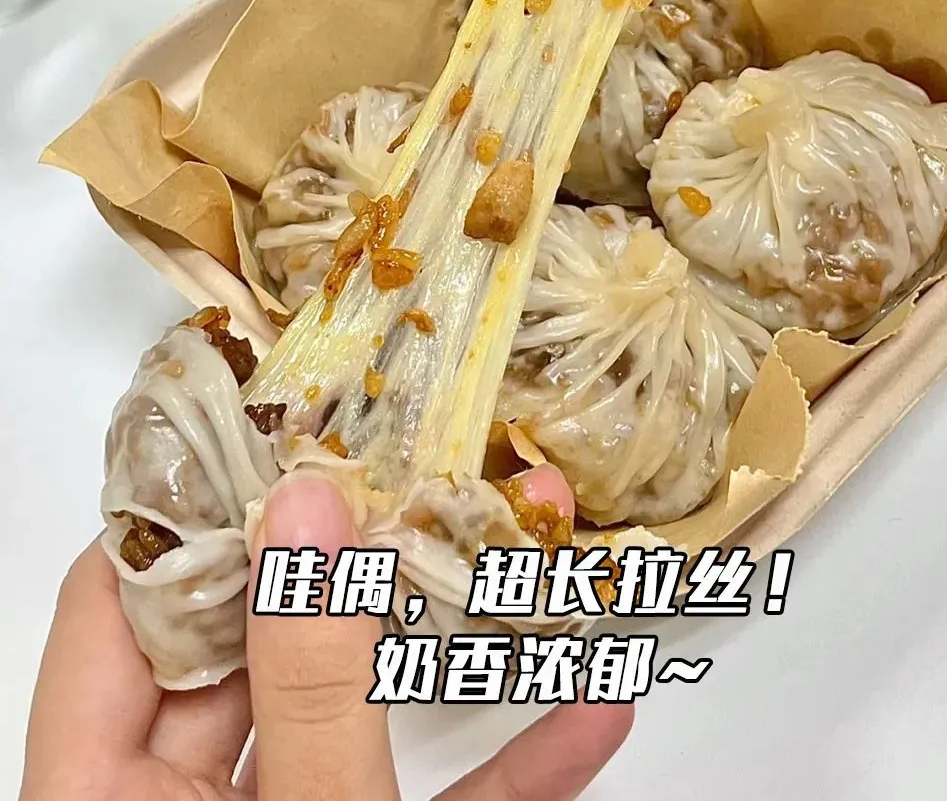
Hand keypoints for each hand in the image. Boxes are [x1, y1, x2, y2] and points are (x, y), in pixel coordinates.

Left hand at [20, 477, 631, 799]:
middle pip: (240, 653)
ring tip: (493, 556)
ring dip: (433, 658)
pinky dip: (500, 775)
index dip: (190, 511)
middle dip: (330, 562)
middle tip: (397, 463)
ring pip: (343, 728)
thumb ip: (306, 676)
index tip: (273, 422)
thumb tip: (305, 503)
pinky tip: (587, 716)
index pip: (118, 610)